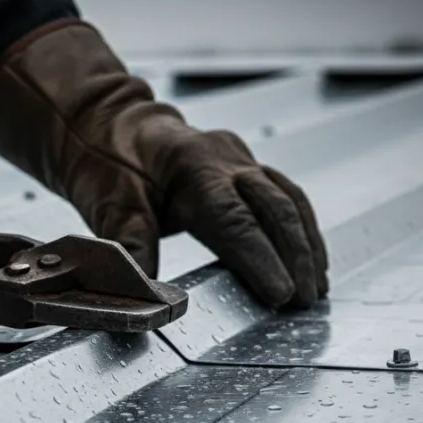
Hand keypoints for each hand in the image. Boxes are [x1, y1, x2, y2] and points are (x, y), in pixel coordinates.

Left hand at [0, 19, 327, 306]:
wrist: (105, 122)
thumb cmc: (106, 161)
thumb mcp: (106, 203)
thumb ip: (132, 245)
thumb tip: (149, 295)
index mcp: (191, 165)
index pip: (234, 218)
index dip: (261, 258)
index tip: (281, 293)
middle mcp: (224, 158)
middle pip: (273, 208)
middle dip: (295, 257)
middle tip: (305, 301)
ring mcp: (239, 159)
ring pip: (288, 199)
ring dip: (306, 244)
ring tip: (317, 286)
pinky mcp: (244, 166)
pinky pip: (285, 194)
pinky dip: (301, 227)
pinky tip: (310, 256)